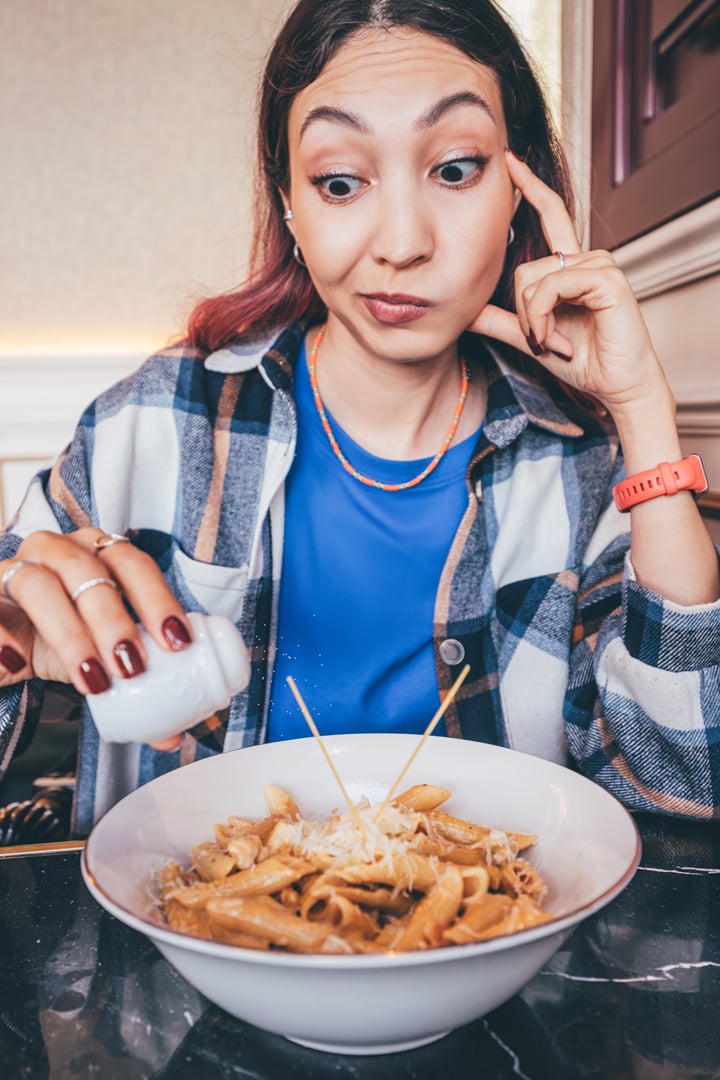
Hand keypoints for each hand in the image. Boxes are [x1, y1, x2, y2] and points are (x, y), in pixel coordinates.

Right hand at [0, 528, 191, 750]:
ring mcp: (12, 569)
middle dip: (113, 619)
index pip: (132, 563)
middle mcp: (55, 550)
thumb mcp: (98, 657)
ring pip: (38, 584)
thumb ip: (135, 690)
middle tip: (131, 667)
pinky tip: (17, 662)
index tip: (177, 641)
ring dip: (69, 633)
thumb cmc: (61, 638)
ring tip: (90, 677)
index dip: (157, 598)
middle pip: (86, 570)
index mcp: (96, 553)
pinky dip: (0, 635)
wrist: (2, 641)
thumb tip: (172, 737)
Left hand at [470, 150, 673, 421]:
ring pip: (532, 279)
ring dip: (532, 320)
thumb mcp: (530, 337)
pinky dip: (543, 317)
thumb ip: (500, 320)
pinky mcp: (606, 278)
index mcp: (570, 267)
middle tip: (541, 341)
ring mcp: (598, 264)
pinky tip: (557, 340)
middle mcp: (586, 258)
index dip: (530, 187)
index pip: (549, 215)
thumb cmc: (582, 360)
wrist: (616, 386)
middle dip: (522, 313)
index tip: (510, 160)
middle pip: (523, 268)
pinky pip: (551, 286)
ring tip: (552, 343)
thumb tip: (463, 309)